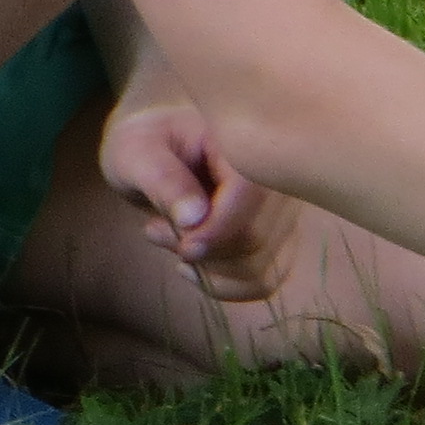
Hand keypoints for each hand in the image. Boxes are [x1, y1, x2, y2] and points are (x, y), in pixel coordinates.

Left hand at [99, 93, 294, 303]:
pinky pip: (265, 279)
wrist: (163, 147)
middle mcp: (280, 171)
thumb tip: (194, 218)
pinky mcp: (280, 234)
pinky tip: (197, 266)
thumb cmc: (148, 143)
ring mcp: (285, 205)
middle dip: (203, 250)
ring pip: (261, 266)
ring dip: (209, 269)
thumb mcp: (138, 153)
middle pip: (256, 238)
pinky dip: (226, 284)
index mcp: (246, 139)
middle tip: (156, 229)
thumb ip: (163, 180)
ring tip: (171, 238)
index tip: (181, 244)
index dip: (216, 231)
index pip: (251, 196)